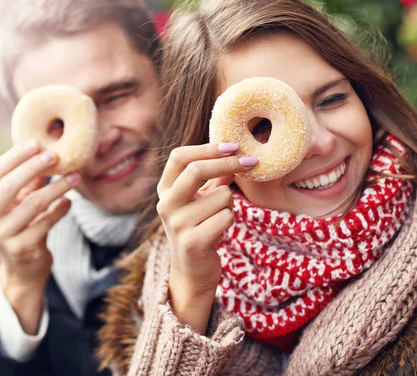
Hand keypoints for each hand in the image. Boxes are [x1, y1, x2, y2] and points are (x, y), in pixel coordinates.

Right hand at [0, 139, 81, 332]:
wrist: (23, 269)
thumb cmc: (21, 226)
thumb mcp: (19, 202)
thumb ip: (28, 180)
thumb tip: (46, 148)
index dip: (16, 156)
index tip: (37, 142)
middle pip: (8, 186)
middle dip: (34, 167)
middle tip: (56, 155)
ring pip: (32, 204)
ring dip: (56, 187)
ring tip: (75, 177)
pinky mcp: (19, 249)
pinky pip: (45, 223)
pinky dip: (59, 210)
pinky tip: (69, 201)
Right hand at [156, 142, 257, 332]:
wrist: (192, 271)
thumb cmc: (200, 227)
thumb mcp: (201, 198)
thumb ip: (214, 176)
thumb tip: (236, 151)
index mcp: (165, 189)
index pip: (179, 157)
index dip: (208, 148)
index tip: (233, 145)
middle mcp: (165, 205)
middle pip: (196, 170)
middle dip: (228, 163)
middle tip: (251, 161)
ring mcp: (177, 224)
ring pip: (221, 196)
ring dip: (230, 203)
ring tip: (221, 216)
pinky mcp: (192, 242)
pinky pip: (226, 217)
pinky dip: (231, 220)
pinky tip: (221, 230)